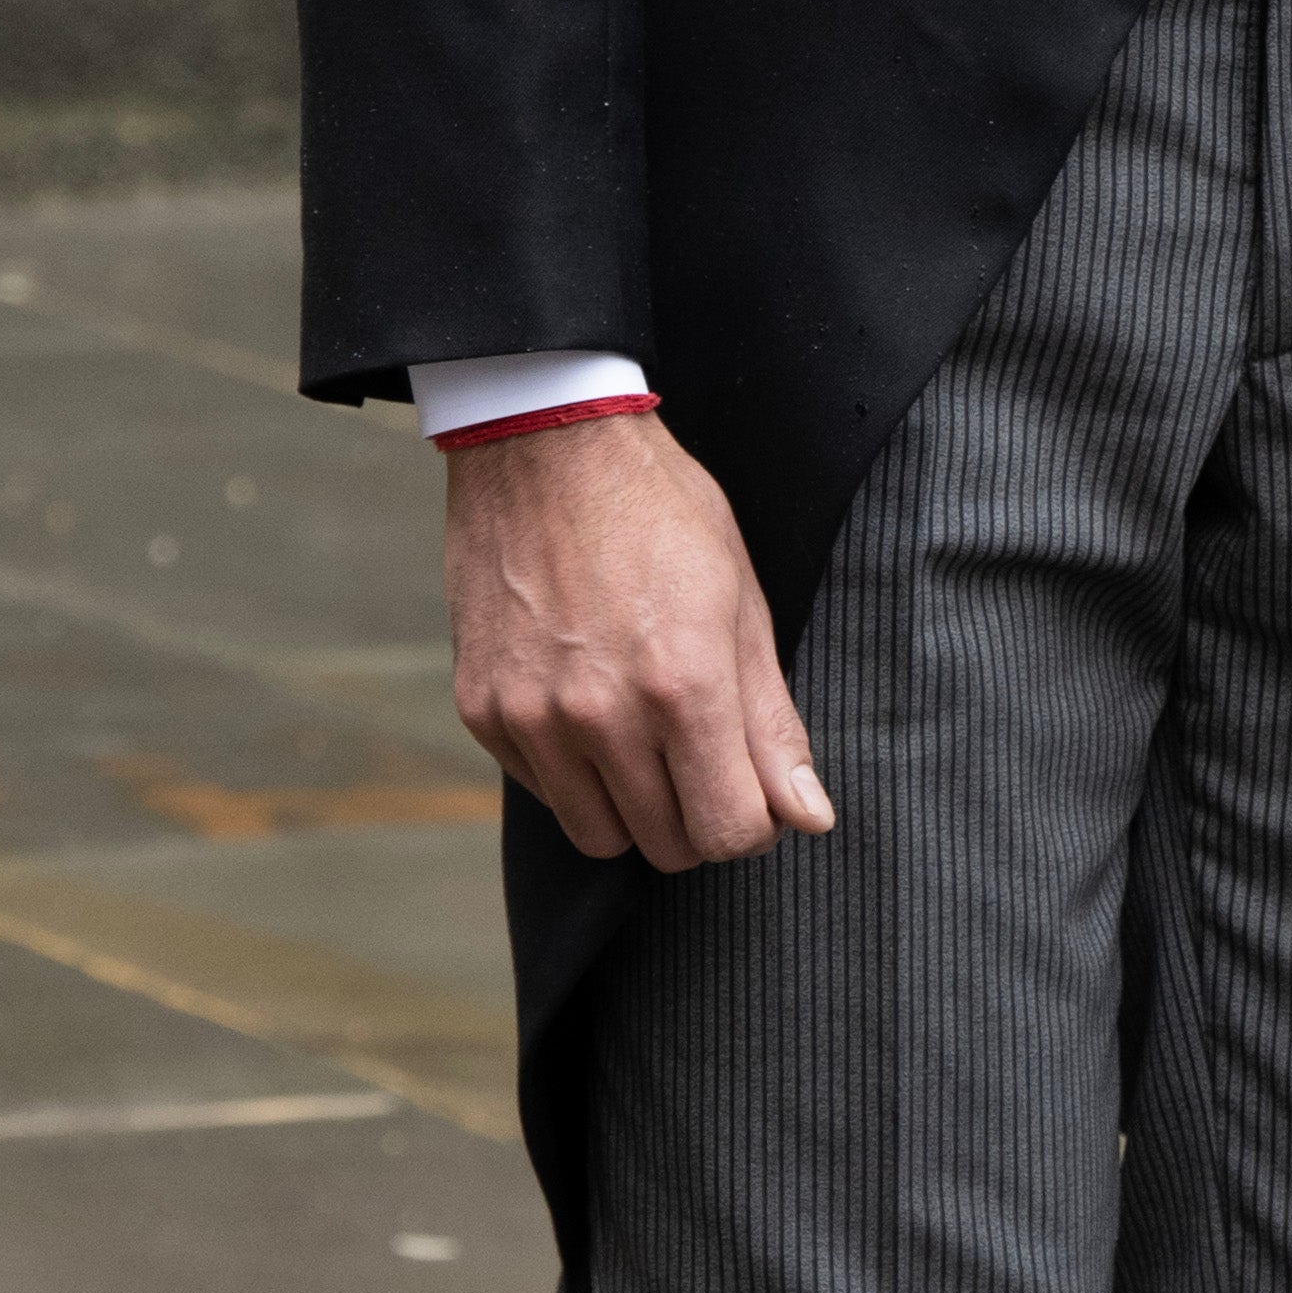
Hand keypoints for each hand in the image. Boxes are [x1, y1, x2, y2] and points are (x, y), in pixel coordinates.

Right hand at [444, 411, 835, 869]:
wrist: (544, 447)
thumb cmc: (660, 514)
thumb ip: (772, 723)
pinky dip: (575, 773)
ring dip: (635, 808)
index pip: (731, 831)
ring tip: (647, 738)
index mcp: (684, 685)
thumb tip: (808, 817)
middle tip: (702, 757)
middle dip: (699, 817)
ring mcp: (533, 716)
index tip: (755, 789)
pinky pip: (544, 791)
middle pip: (668, 844)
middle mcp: (602, 714)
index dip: (756, 822)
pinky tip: (590, 708)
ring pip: (600, 835)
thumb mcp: (740, 604)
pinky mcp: (482, 710)